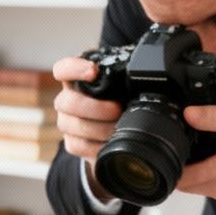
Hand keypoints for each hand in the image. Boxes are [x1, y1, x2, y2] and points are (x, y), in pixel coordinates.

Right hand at [51, 55, 122, 199]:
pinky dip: (95, 146)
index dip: (74, 68)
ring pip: (70, 124)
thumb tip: (152, 73)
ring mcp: (67, 122)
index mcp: (77, 80)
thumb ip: (129, 77)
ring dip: (97, 128)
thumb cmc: (121, 100)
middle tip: (117, 110)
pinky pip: (76, 145)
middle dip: (94, 107)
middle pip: (67, 101)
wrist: (117, 127)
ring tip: (117, 129)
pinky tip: (110, 143)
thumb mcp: (125, 85)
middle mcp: (68, 99)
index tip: (93, 71)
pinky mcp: (72, 142)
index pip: (63, 69)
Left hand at [176, 105, 215, 205]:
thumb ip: (215, 118)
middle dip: (179, 168)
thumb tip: (189, 114)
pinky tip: (213, 160)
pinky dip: (206, 176)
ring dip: (193, 172)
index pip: (181, 180)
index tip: (166, 152)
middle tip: (180, 148)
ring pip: (196, 187)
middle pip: (185, 185)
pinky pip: (210, 189)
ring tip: (197, 152)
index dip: (169, 167)